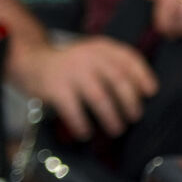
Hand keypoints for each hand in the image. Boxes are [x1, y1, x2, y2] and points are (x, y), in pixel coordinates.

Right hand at [9, 35, 158, 139]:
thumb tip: (142, 93)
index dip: (143, 76)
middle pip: (119, 80)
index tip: (151, 92)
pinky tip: (85, 134)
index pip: (129, 59)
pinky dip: (82, 124)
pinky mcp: (56, 87)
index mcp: (102, 48)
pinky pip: (74, 110)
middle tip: (135, 117)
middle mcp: (90, 57)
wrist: (30, 60)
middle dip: (130, 102)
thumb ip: (113, 66)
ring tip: (117, 129)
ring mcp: (72, 71)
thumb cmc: (70, 65)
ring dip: (112, 116)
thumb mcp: (93, 55)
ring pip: (100, 97)